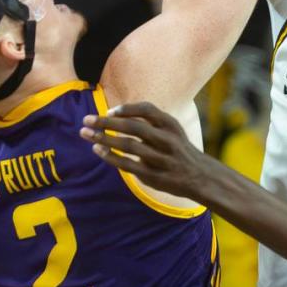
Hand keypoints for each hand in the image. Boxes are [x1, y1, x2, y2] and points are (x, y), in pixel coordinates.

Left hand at [79, 102, 212, 199]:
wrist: (201, 177)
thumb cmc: (179, 148)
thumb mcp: (172, 129)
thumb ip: (150, 120)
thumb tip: (117, 113)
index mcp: (171, 124)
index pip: (147, 109)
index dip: (126, 109)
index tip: (109, 111)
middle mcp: (167, 140)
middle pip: (133, 127)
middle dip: (107, 122)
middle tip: (86, 119)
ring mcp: (160, 158)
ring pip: (128, 145)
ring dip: (104, 138)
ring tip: (85, 133)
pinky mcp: (154, 176)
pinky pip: (128, 164)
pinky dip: (111, 156)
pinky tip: (98, 150)